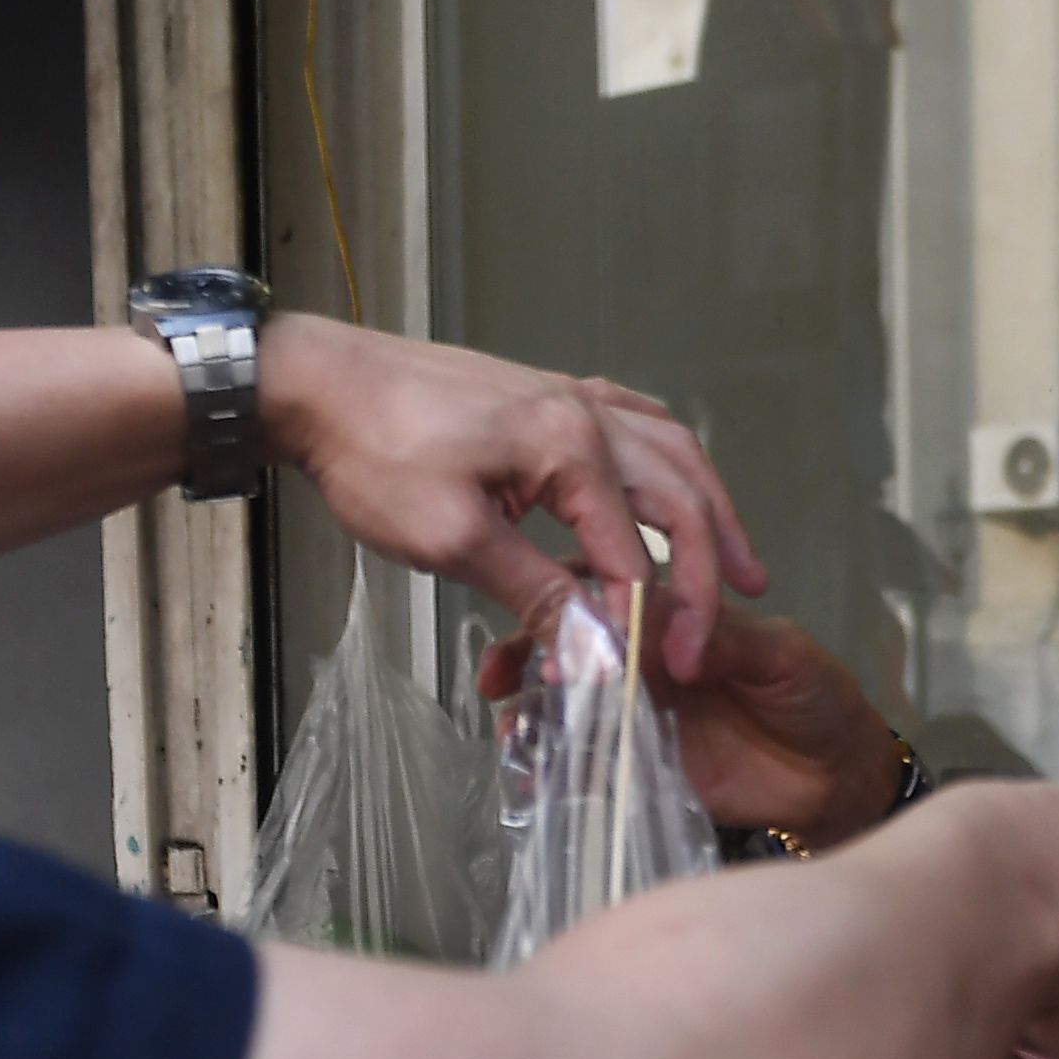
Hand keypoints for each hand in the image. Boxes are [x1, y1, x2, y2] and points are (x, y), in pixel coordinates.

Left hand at [258, 319, 761, 677]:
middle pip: (679, 497)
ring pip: (672, 453)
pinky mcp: (545, 396)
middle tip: (720, 631)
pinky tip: (676, 478)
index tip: (642, 675)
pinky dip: (669, 458)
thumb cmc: (372, 451)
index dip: (641, 622)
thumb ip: (534, 594)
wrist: (316, 383)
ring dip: (712, 510)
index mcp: (569, 446)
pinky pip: (636, 422)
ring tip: (742, 565)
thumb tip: (591, 650)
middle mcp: (586, 412)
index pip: (630, 554)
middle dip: (710, 571)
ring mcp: (569, 397)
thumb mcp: (451, 541)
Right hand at [481, 592, 901, 844]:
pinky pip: (590, 767)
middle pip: (572, 649)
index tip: (551, 623)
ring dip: (533, 713)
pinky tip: (535, 778)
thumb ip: (729, 640)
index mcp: (677, 623)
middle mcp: (648, 665)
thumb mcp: (783, 655)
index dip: (575, 606)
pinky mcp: (642, 768)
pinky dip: (558, 773)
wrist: (838, 778)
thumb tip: (675, 623)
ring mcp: (640, 717)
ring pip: (569, 706)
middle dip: (527, 655)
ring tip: (513, 727)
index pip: (612, 598)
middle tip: (502, 676)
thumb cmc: (819, 699)